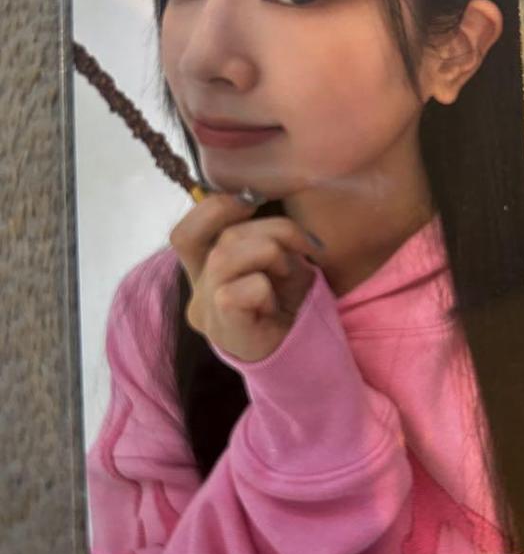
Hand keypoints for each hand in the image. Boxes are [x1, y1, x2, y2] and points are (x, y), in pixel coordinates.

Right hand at [169, 193, 322, 362]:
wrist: (307, 355)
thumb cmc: (293, 306)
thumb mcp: (281, 259)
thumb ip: (260, 234)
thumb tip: (251, 197)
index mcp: (207, 272)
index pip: (186, 233)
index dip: (214, 209)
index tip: (254, 203)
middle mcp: (198, 292)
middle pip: (221, 237)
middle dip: (272, 230)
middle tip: (302, 249)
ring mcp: (206, 312)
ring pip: (224, 256)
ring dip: (271, 255)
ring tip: (290, 276)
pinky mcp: (219, 328)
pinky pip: (236, 290)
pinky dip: (265, 290)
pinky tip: (275, 308)